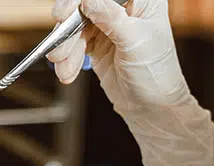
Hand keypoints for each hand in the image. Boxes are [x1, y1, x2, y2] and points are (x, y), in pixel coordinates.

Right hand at [47, 0, 213, 165]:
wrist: (152, 108)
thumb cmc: (156, 74)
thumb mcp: (135, 41)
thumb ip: (111, 17)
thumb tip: (87, 0)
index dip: (81, 0)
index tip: (66, 13)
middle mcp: (123, 8)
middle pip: (85, 5)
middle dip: (68, 27)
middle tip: (57, 44)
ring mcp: (108, 25)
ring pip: (75, 26)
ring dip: (65, 48)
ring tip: (64, 68)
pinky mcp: (96, 43)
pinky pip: (74, 44)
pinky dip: (68, 58)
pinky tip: (67, 72)